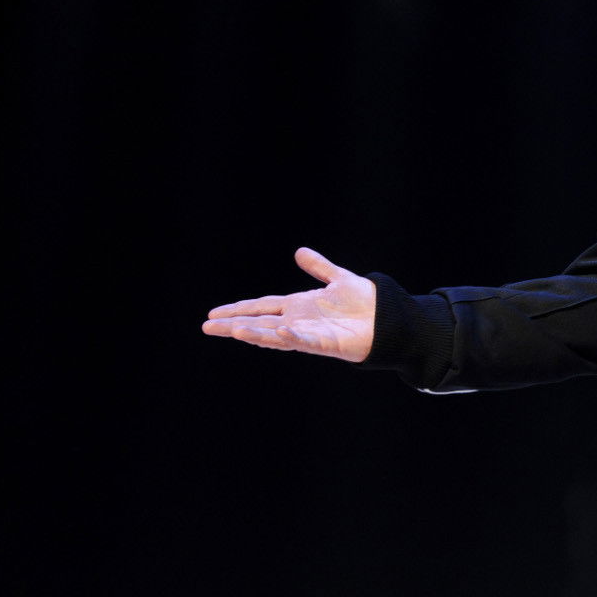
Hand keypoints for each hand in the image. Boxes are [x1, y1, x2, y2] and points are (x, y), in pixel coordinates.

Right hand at [202, 247, 376, 361]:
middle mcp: (299, 322)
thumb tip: (300, 252)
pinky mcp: (326, 344)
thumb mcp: (338, 279)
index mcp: (298, 306)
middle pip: (259, 323)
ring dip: (255, 333)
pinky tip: (278, 333)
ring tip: (232, 330)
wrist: (389, 319)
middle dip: (234, 325)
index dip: (238, 309)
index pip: (261, 307)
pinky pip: (306, 342)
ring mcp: (310, 334)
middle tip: (207, 327)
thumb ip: (319, 267)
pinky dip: (292, 338)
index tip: (213, 313)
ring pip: (275, 335)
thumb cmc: (366, 303)